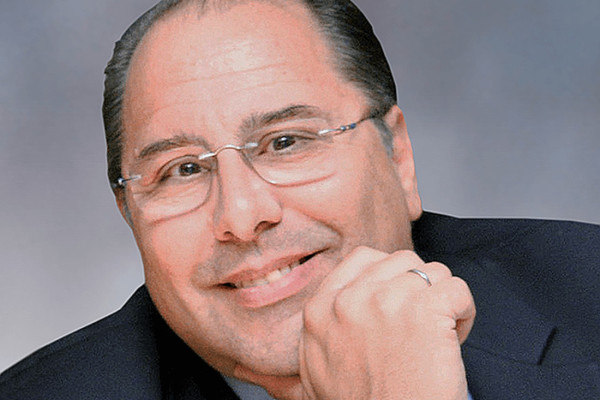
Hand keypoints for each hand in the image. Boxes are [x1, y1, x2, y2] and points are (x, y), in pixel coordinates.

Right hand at [235, 247, 475, 399]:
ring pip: (434, 272)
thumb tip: (263, 350)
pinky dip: (464, 313)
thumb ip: (310, 340)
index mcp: (320, 310)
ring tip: (435, 338)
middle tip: (417, 328)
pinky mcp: (425, 310)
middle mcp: (349, 299)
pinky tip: (452, 340)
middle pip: (402, 261)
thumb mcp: (315, 373)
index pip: (363, 259)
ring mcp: (387, 301)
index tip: (398, 307)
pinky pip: (458, 288)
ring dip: (442, 302)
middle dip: (417, 289)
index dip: (390, 279)